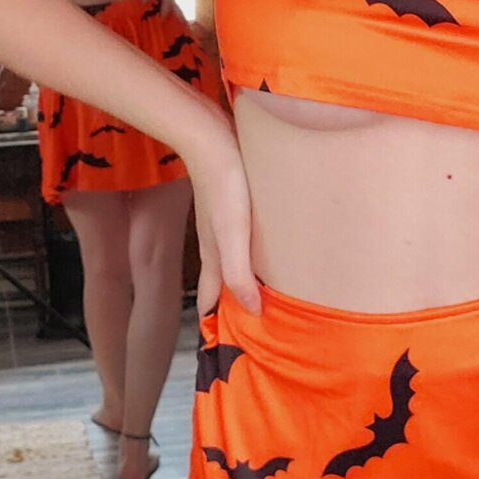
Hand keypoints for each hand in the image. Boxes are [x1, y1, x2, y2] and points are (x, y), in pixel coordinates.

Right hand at [184, 103, 261, 316]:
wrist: (210, 137)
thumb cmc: (223, 186)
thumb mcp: (231, 235)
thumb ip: (238, 274)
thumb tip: (251, 310)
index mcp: (213, 254)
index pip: (210, 296)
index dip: (215, 318)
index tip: (226, 342)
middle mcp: (215, 241)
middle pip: (221, 279)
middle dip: (230, 301)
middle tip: (250, 322)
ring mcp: (223, 220)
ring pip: (232, 257)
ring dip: (242, 276)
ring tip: (262, 290)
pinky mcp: (234, 200)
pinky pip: (242, 235)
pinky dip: (252, 250)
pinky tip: (269, 245)